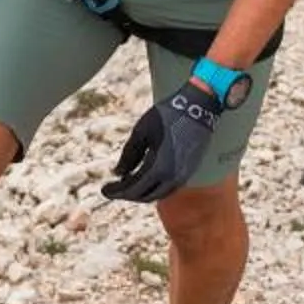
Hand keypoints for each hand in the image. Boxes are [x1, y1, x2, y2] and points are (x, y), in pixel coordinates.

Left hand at [106, 84, 225, 203]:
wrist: (199, 107)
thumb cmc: (167, 116)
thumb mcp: (141, 131)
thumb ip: (129, 155)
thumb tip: (117, 173)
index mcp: (159, 167)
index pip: (133, 189)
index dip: (117, 192)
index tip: (104, 190)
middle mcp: (173, 177)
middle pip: (145, 196)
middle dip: (126, 194)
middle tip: (112, 189)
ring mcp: (183, 175)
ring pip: (157, 194)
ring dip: (140, 192)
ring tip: (126, 183)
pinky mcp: (189, 170)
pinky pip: (167, 187)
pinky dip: (153, 187)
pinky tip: (143, 178)